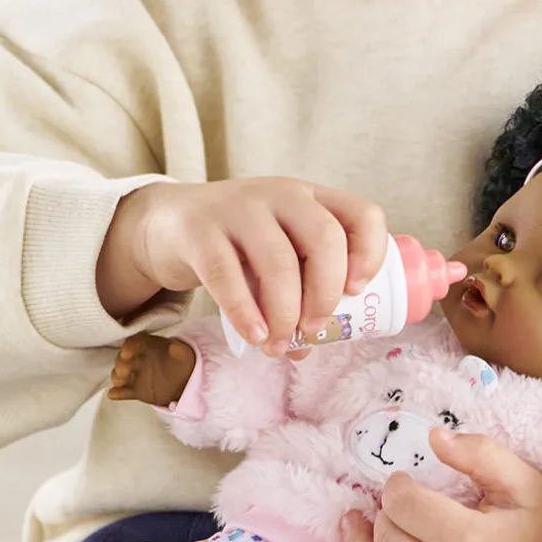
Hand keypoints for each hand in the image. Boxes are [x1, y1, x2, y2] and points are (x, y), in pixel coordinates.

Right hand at [99, 179, 388, 358]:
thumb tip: (309, 346)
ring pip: (278, 261)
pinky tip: (255, 336)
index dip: (370, 254)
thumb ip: (298, 288)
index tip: (359, 292)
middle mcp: (281, 195)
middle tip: (315, 329)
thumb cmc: (239, 245)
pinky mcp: (200, 230)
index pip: (362, 215)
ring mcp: (239, 208)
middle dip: (326, 294)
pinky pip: (226, 274)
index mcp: (312, 199)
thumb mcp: (279, 248)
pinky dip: (245, 312)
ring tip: (280, 346)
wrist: (170, 223)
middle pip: (324, 239)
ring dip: (285, 313)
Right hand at [107, 334, 195, 406]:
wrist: (185, 382)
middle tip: (123, 372)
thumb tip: (175, 346)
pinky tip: (113, 394)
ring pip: (121, 374)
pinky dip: (119, 393)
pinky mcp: (136, 390)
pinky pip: (126, 391)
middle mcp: (138, 358)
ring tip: (119, 382)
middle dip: (120, 364)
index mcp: (149, 346)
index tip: (126, 353)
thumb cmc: (182, 363)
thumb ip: (179, 351)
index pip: (136, 342)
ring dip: (117, 377)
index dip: (129, 346)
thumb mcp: (184, 356)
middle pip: (124, 358)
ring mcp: (135, 374)